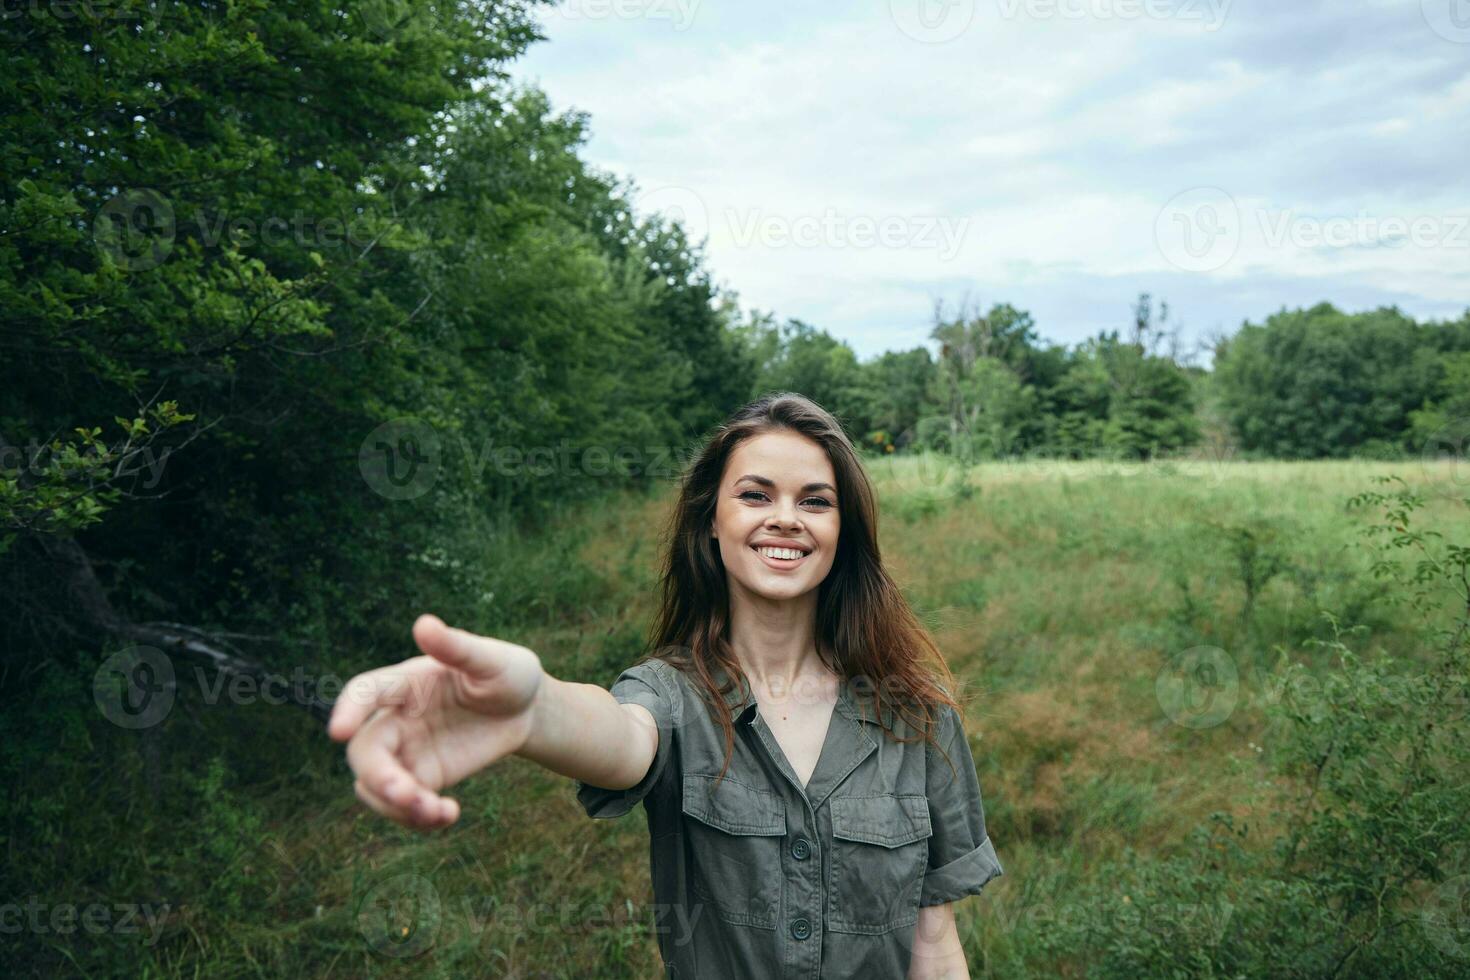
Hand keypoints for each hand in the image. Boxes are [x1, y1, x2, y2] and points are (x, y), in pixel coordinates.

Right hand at [327, 613, 544, 828]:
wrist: (526, 710)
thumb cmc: (507, 674)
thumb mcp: (491, 660)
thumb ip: (457, 647)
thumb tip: (423, 623)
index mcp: (406, 681)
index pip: (365, 692)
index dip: (348, 709)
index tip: (337, 732)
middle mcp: (396, 717)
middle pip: (364, 750)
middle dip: (378, 777)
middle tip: (410, 796)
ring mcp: (406, 750)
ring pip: (375, 785)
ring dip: (396, 806)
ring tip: (438, 812)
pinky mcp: (422, 777)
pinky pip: (402, 805)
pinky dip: (416, 818)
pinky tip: (448, 815)